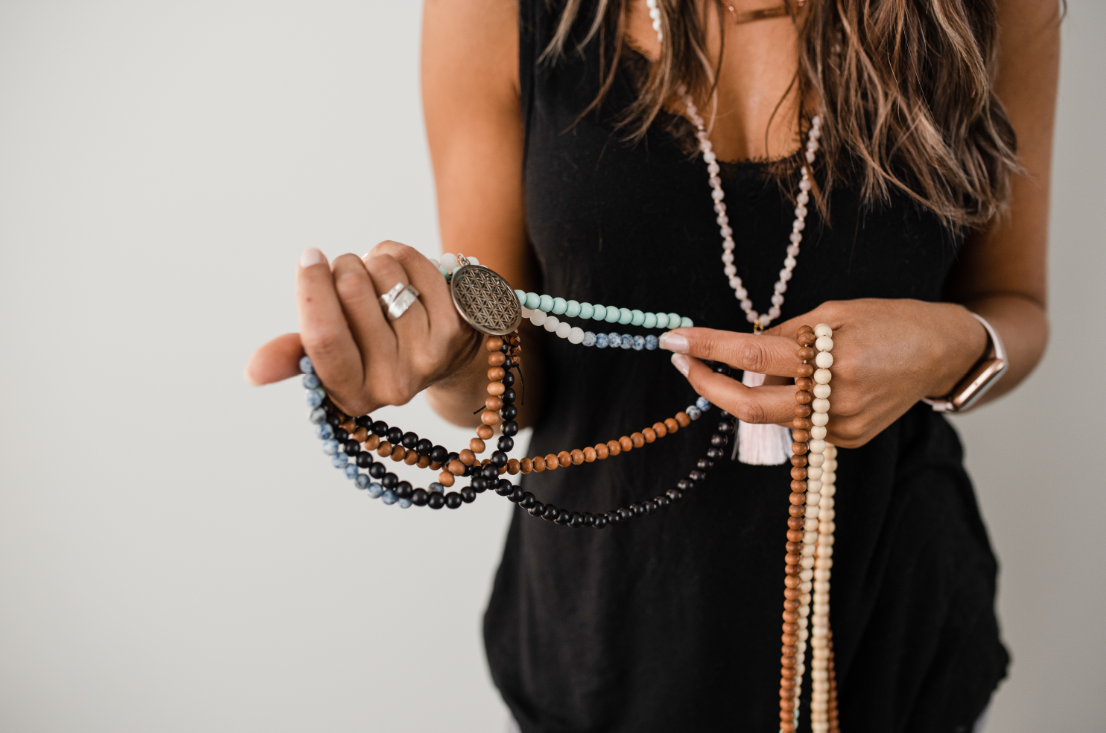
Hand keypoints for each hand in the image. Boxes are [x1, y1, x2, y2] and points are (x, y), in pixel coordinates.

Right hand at [245, 241, 480, 414]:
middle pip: (352, 292)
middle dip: (343, 268)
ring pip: (384, 272)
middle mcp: (393, 385)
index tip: (309, 257)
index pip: (325, 338)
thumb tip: (251, 372)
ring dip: (374, 262)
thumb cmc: (373, 349)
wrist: (447, 357)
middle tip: (349, 275)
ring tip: (380, 283)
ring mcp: (429, 355)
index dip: (313, 289)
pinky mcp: (456, 325)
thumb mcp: (332, 358)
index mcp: (351, 394)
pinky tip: (406, 274)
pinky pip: (415, 264)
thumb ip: (293, 357)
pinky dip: (403, 256)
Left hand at [659, 299, 988, 447]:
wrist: (943, 353)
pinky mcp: (847, 441)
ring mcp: (841, 428)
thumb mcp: (834, 311)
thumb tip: (740, 353)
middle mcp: (835, 400)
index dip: (707, 348)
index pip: (752, 354)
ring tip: (768, 361)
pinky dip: (786, 400)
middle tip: (683, 361)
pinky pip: (796, 422)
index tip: (672, 341)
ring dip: (753, 389)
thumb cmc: (889, 321)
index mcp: (832, 357)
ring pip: (771, 414)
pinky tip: (807, 381)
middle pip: (749, 405)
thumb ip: (785, 335)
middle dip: (707, 385)